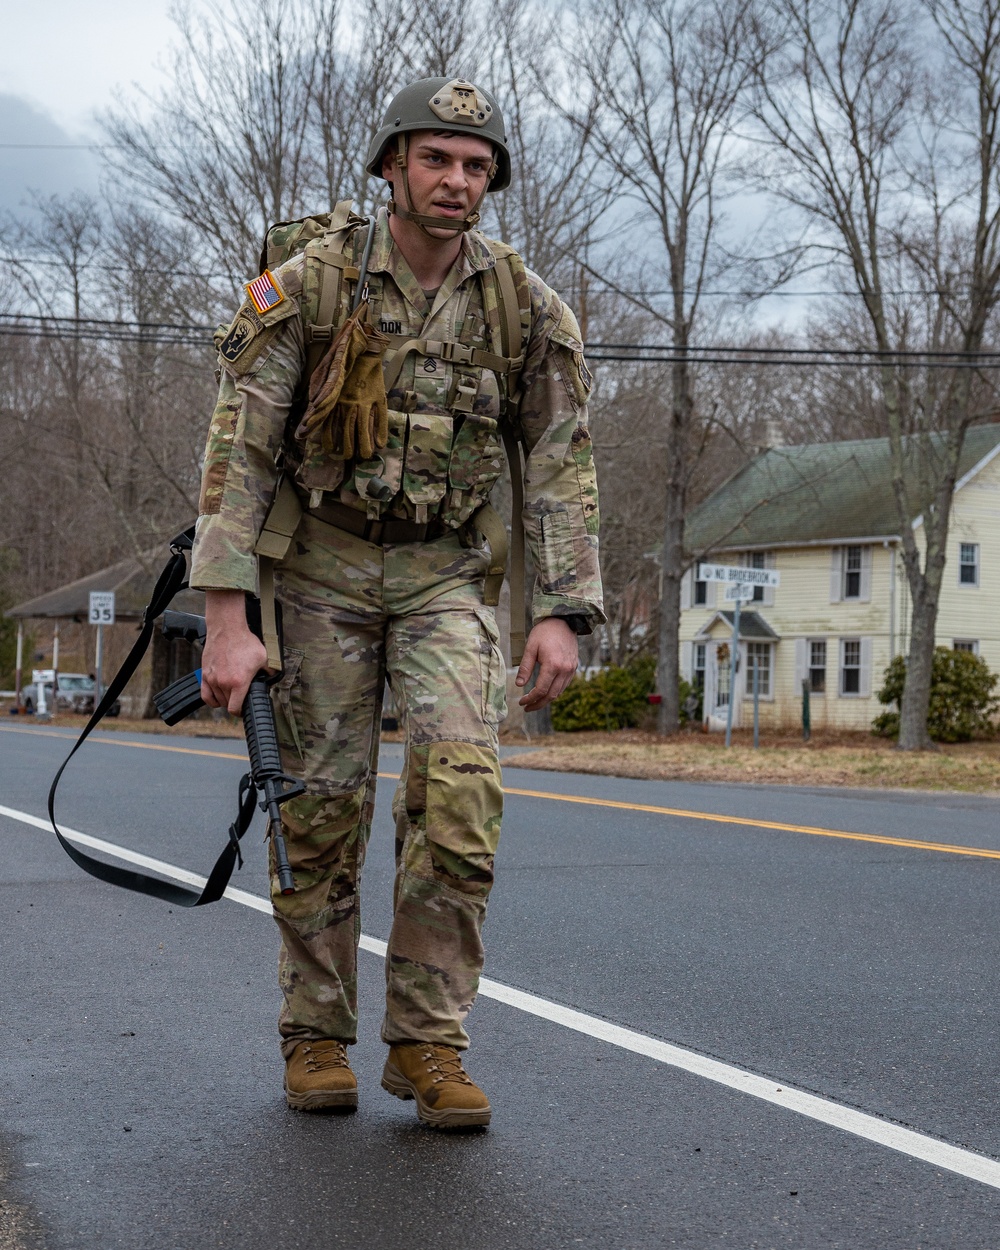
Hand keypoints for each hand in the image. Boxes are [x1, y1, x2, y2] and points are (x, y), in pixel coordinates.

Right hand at [201, 589, 267, 714]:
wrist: (227, 629)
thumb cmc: (244, 642)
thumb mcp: (264, 658)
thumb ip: (269, 672)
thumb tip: (272, 679)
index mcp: (238, 682)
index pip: (235, 709)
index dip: (241, 712)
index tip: (244, 709)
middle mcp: (223, 683)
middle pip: (228, 704)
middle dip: (235, 702)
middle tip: (242, 695)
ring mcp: (212, 679)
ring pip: (218, 700)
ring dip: (225, 699)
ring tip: (232, 692)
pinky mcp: (204, 674)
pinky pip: (205, 695)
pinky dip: (211, 699)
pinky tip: (218, 697)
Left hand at [515, 617, 578, 710]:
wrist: (563, 621)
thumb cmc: (544, 632)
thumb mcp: (530, 647)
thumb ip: (525, 667)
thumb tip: (519, 685)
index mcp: (553, 665)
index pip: (541, 690)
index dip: (530, 699)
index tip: (521, 702)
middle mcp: (564, 670)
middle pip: (551, 695)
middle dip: (538, 704)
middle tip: (526, 708)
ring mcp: (571, 669)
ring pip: (559, 692)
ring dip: (546, 700)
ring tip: (534, 702)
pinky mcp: (574, 667)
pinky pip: (564, 685)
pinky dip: (554, 691)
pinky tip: (545, 692)